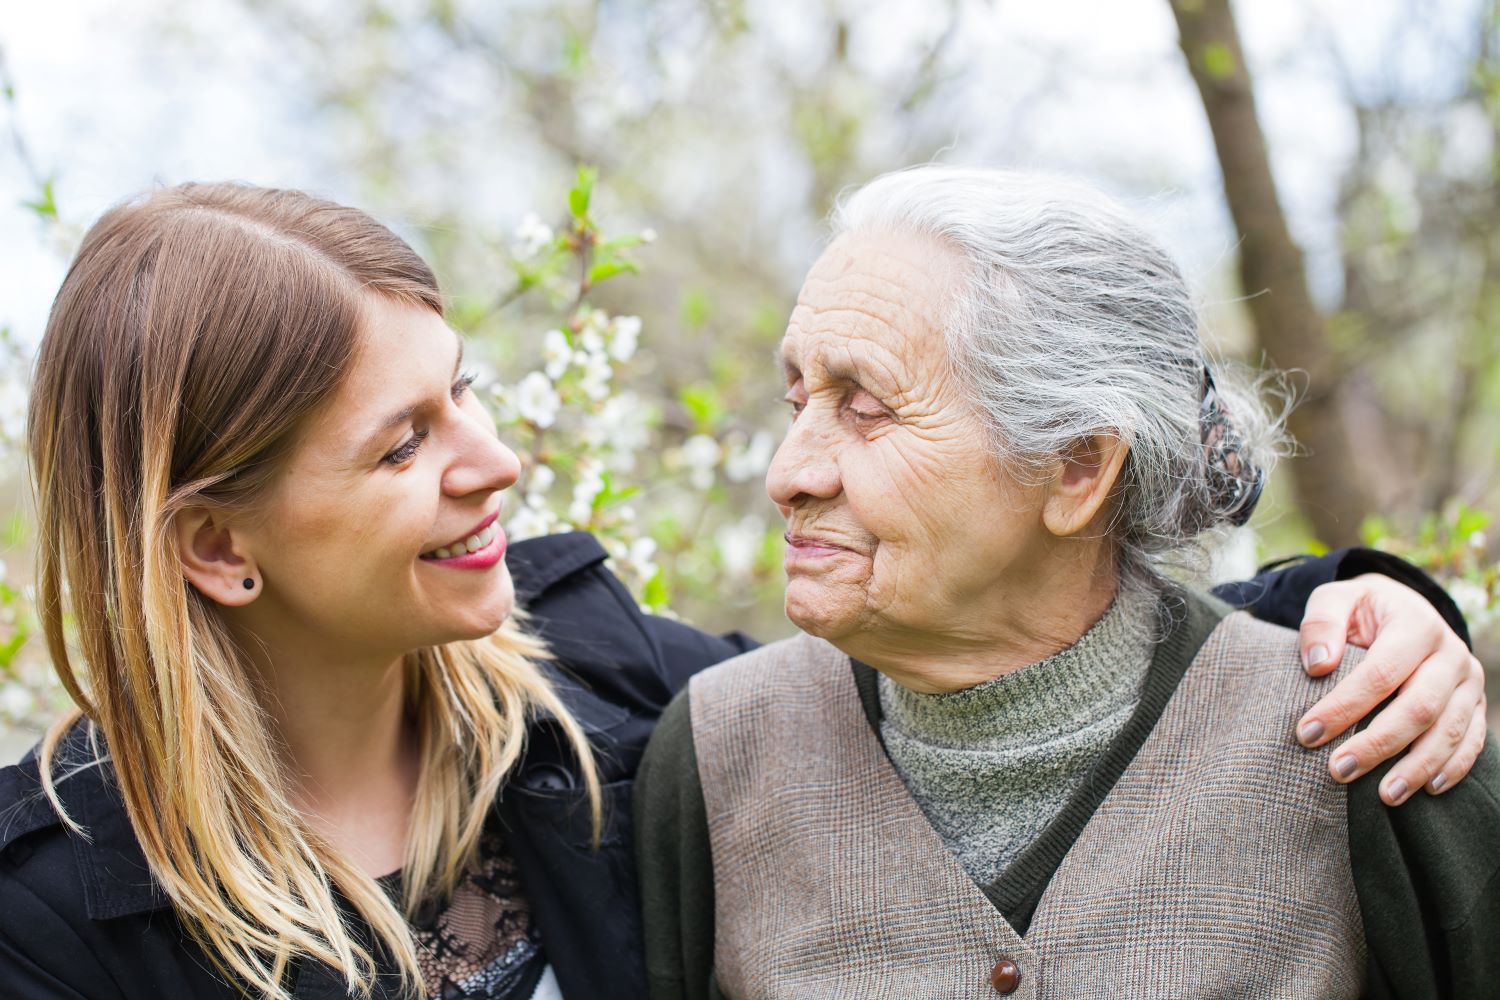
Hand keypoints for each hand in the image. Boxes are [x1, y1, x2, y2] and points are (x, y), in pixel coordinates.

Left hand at [1294, 573, 1486, 804]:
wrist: (1404, 608)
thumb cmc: (1361, 610)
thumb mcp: (1337, 600)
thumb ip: (1322, 622)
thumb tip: (1318, 664)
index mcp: (1416, 624)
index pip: (1380, 673)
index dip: (1344, 706)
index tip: (1307, 733)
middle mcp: (1451, 653)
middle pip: (1419, 707)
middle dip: (1377, 743)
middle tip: (1338, 770)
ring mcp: (1469, 681)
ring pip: (1449, 731)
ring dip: (1416, 766)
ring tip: (1384, 796)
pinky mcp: (1475, 703)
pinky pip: (1472, 740)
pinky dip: (1453, 767)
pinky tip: (1427, 789)